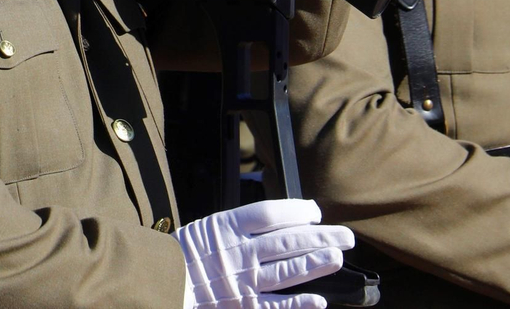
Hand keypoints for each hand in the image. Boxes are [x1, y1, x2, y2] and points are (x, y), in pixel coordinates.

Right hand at [178, 199, 352, 308]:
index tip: (315, 212)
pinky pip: (276, 306)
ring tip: (337, 256)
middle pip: (287, 241)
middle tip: (346, 235)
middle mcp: (238, 253)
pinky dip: (299, 304)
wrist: (163, 285)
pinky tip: (319, 300)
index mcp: (226, 228)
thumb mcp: (208, 228)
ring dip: (315, 264)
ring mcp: (243, 282)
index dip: (296, 211)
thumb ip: (240, 225)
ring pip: (287, 271)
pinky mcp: (244, 307)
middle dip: (320, 237)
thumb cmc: (185, 255)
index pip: (269, 214)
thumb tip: (281, 219)